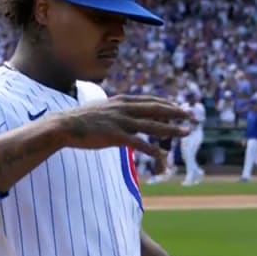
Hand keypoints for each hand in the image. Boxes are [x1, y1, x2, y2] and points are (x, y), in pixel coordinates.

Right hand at [54, 95, 190, 159]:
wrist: (64, 126)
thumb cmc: (80, 120)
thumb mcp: (101, 108)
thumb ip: (115, 110)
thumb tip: (123, 114)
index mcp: (121, 101)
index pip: (151, 100)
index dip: (168, 104)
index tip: (179, 108)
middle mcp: (124, 109)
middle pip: (157, 109)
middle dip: (177, 113)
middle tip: (192, 117)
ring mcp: (121, 122)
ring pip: (153, 125)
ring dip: (172, 129)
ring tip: (187, 132)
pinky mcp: (116, 137)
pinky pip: (139, 143)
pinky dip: (153, 149)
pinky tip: (163, 155)